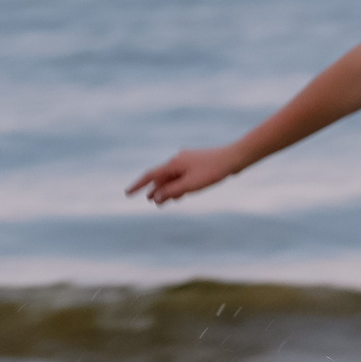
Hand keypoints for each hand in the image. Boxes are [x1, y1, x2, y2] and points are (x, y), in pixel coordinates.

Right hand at [127, 145, 241, 204]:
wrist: (233, 159)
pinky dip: (177, 185)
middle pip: (161, 177)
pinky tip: (179, 194)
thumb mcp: (189, 185)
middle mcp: (178, 160)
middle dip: (154, 189)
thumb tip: (154, 197)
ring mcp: (187, 161)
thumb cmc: (212, 172)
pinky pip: (181, 175)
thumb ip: (171, 192)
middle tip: (147, 200)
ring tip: (162, 202)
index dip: (138, 185)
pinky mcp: (196, 163)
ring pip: (172, 177)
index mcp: (173, 164)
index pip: (150, 176)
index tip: (127, 193)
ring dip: (166, 189)